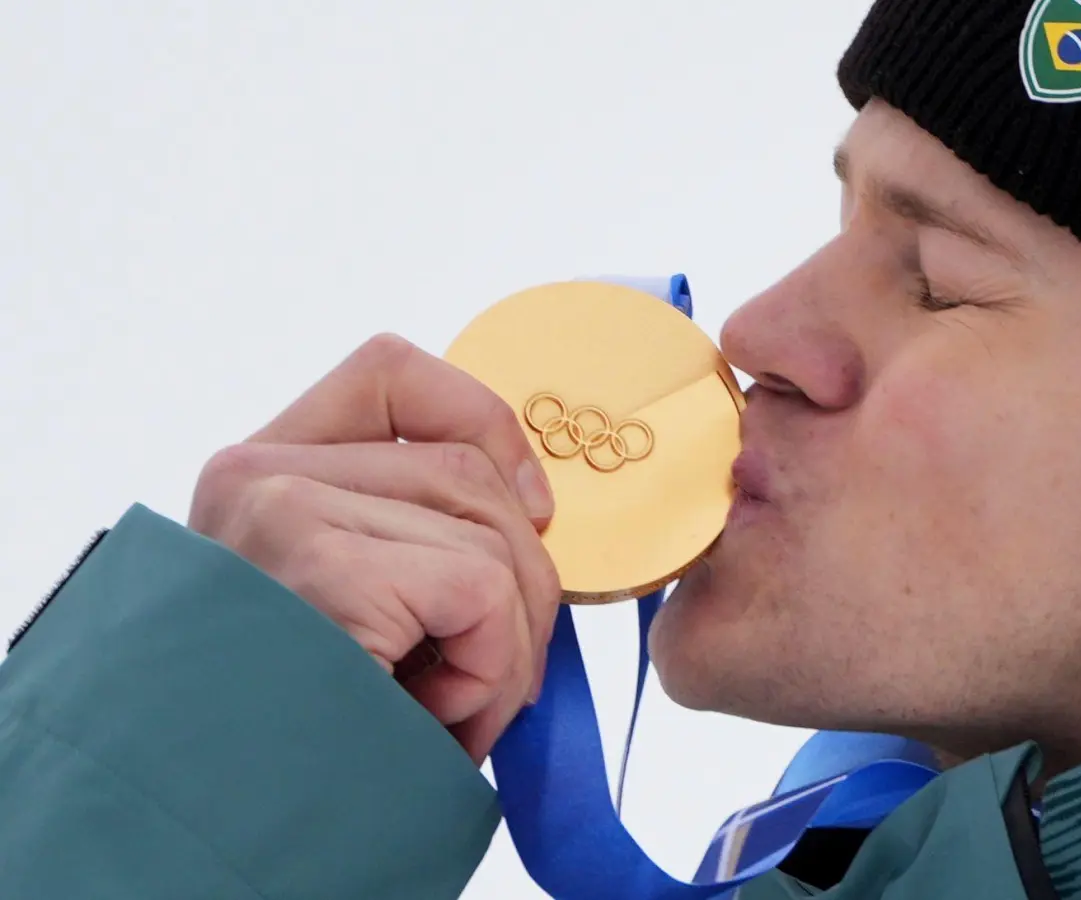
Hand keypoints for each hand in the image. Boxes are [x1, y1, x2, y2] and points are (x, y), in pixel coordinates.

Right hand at [188, 334, 559, 762]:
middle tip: (488, 673)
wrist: (227, 835)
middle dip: (520, 580)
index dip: (486, 423)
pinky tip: (435, 717)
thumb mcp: (360, 610)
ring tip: (447, 710)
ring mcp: (284, 514)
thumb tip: (538, 507)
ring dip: (506, 644)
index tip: (529, 507)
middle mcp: (257, 479)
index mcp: (262, 476)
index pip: (392, 373)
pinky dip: (490, 670)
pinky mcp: (321, 568)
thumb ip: (417, 533)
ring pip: (488, 536)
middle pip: (468, 469)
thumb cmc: (309, 734)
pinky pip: (481, 589)